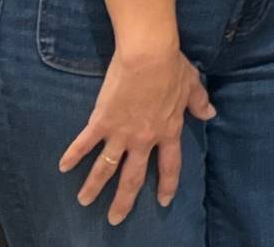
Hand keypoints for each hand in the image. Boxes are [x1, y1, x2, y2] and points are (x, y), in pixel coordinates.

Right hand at [58, 42, 214, 223]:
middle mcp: (144, 139)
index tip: (163, 201)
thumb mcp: (192, 85)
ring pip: (106, 168)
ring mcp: (121, 133)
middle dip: (123, 201)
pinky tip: (62, 167)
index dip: (167, 185)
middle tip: (115, 220)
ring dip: (93, 187)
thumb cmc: (173, 67)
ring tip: (84, 202)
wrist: (149, 55)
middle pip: (133, 177)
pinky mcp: (101, 122)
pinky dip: (73, 155)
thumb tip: (211, 113)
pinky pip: (84, 143)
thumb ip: (199, 102)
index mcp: (168, 131)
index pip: (169, 165)